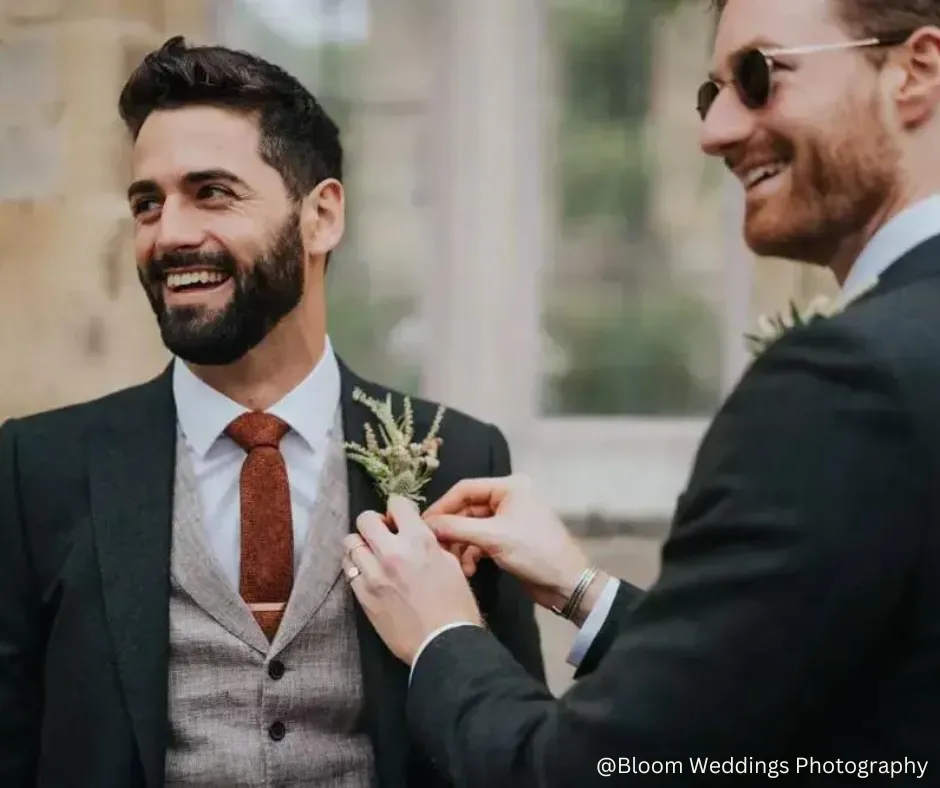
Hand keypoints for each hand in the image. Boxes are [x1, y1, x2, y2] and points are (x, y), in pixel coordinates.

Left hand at [343, 495, 482, 664]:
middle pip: (365, 519)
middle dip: (374, 523)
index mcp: (419, 540)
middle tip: (383, 535)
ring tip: (372, 555)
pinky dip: (356, 567)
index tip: (399, 519)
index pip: (396, 503)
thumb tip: (416, 535)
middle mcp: (392, 552)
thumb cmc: (456, 606)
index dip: (397, 509)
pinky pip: (349, 570)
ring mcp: (373, 575)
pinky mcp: (363, 596)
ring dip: (361, 545)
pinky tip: (368, 574)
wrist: (444, 644)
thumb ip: (430, 544)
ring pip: (350, 543)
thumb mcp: (451, 564)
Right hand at [424, 474, 606, 622]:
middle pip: (466, 509)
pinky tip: (467, 569)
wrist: (567, 584)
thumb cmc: (534, 552)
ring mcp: (508, 519)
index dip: (442, 506)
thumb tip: (425, 525)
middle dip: (451, 530)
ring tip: (453, 562)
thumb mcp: (493, 538)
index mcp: (510, 486)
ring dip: (460, 545)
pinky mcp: (508, 539)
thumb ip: (456, 528)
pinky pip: (480, 540)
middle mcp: (509, 497)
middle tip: (434, 547)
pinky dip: (471, 553)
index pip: (465, 489)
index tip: (422, 524)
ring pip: (471, 527)